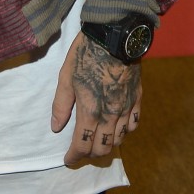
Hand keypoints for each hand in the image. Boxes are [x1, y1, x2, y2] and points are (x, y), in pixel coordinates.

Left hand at [51, 32, 141, 165]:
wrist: (113, 35)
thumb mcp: (66, 76)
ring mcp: (126, 107)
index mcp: (90, 111)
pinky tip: (118, 126)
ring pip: (119, 139)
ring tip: (98, 140)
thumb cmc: (85, 53)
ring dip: (107, 144)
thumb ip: (61, 105)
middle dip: (90, 154)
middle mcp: (110, 115)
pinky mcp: (137, 97)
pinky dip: (125, 131)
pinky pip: (134, 124)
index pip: (83, 145)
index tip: (68, 159)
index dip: (74, 156)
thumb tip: (56, 127)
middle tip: (81, 150)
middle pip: (103, 148)